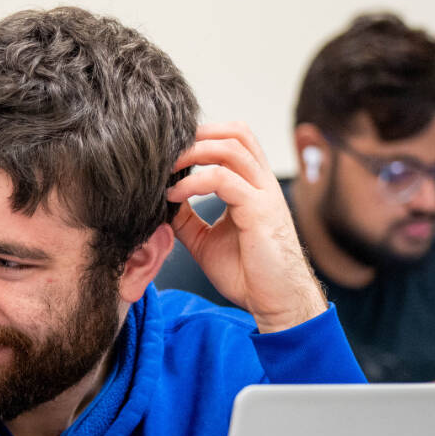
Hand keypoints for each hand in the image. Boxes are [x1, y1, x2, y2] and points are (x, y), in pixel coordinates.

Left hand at [169, 123, 325, 331]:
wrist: (274, 303)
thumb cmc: (247, 273)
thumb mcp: (204, 240)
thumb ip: (186, 217)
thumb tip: (160, 199)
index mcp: (253, 186)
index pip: (234, 139)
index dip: (202, 136)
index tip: (169, 151)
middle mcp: (262, 184)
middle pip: (236, 132)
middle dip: (197, 134)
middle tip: (165, 151)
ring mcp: (264, 195)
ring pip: (232, 148)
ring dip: (193, 152)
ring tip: (166, 169)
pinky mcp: (260, 212)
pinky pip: (224, 180)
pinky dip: (194, 183)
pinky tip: (173, 195)